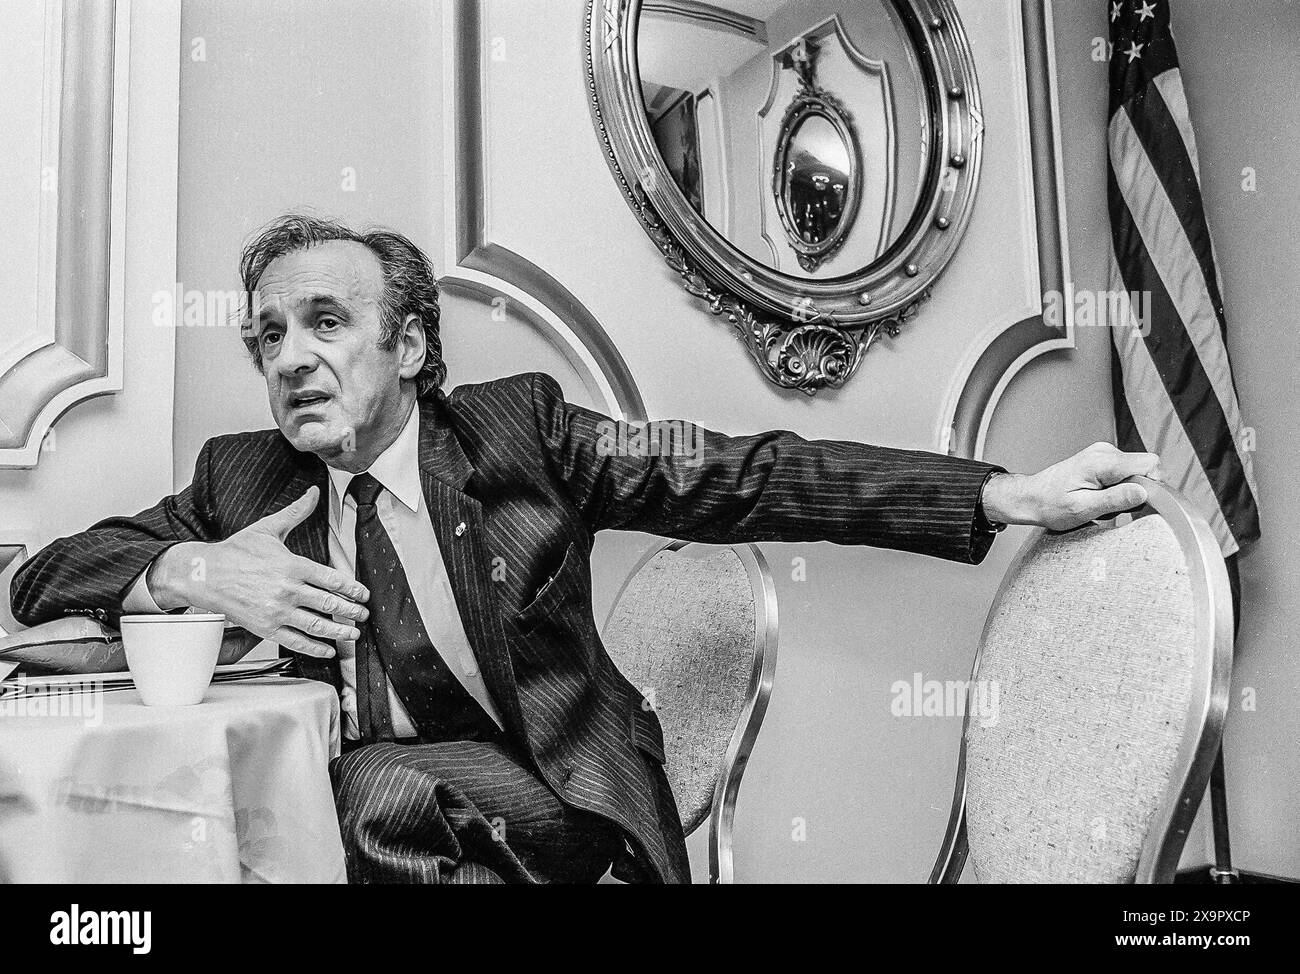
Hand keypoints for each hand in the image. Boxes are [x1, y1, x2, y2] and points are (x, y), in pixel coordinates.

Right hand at [147, 486, 369, 656]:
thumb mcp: (268, 528)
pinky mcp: (265, 627)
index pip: (332, 579)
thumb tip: (312, 492)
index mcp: (291, 565)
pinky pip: (295, 640)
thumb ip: (295, 512)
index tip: (364, 594)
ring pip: (316, 625)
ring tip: (353, 634)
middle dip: (351, 611)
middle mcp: (286, 590)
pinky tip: (327, 649)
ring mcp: (276, 611)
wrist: (203, 574)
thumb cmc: (235, 552)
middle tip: (364, 615)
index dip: (353, 588)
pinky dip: (314, 647)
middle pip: (328, 603)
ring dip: (339, 631)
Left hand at [981, 442, 1162, 531]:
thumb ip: (1115, 499)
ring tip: (1101, 502)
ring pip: (1136, 474)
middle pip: (1145, 469)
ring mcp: (1104, 454)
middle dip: (1137, 492)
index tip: (1137, 504)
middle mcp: (1105, 452)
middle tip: (1112, 506)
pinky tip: (1100, 497)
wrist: (1030, 498)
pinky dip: (1118, 489)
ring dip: (1126, 493)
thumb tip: (1143, 493)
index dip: (1151, 486)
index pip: (1150, 464)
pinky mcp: (1103, 461)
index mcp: (1101, 461)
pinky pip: (1125, 474)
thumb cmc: (1050, 504)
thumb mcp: (1082, 509)